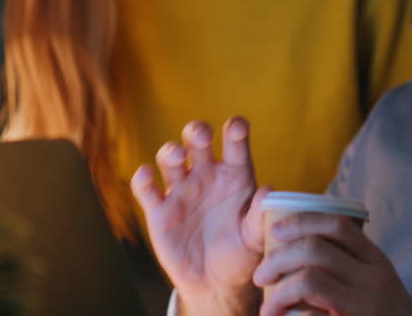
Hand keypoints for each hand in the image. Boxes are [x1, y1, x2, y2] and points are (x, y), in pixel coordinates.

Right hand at [131, 117, 267, 314]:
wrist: (214, 285)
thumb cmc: (240, 255)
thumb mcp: (255, 238)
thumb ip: (259, 215)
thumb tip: (269, 190)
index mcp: (234, 177)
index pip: (235, 145)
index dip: (235, 131)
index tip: (236, 127)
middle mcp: (206, 176)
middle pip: (197, 140)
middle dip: (197, 132)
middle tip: (201, 136)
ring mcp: (181, 190)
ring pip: (170, 158)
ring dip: (170, 151)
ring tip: (176, 155)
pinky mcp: (159, 210)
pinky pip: (146, 188)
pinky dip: (142, 178)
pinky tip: (146, 175)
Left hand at [252, 213, 411, 315]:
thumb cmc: (385, 314)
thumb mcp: (377, 282)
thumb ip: (351, 263)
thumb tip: (303, 241)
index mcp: (376, 260)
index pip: (337, 225)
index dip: (300, 222)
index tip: (275, 230)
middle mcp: (373, 279)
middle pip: (314, 249)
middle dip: (277, 259)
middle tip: (261, 276)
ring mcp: (364, 305)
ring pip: (308, 280)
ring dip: (278, 292)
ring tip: (267, 308)